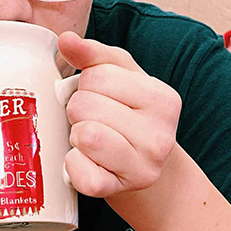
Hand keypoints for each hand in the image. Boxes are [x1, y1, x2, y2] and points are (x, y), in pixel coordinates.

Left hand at [58, 32, 181, 198]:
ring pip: (85, 135)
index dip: (86, 84)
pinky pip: (81, 172)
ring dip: (76, 135)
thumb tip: (67, 40)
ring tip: (90, 139)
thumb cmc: (128, 116)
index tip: (99, 97)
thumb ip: (95, 54)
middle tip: (93, 120)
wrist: (142, 169)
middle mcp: (160, 134)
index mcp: (163, 98)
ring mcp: (143, 167)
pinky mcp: (118, 190)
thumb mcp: (121, 78)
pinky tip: (85, 161)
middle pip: (85, 104)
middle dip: (79, 110)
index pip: (98, 75)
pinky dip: (73, 165)